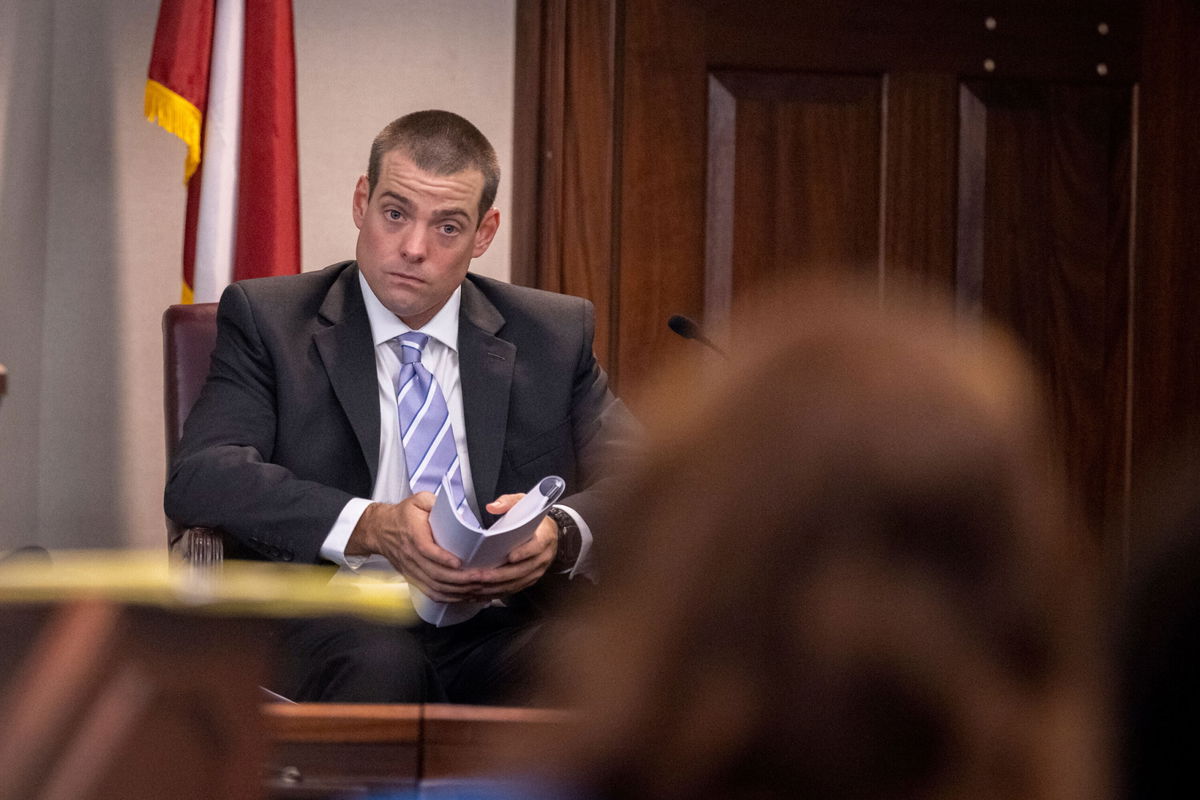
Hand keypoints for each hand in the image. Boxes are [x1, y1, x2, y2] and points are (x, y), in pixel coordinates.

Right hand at [347, 494, 486, 602]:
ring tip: (476, 589)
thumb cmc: (401, 516)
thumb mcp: (417, 500)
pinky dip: (447, 597)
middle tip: (479, 577)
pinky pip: (430, 592)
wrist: (379, 530)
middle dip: (459, 578)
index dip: (442, 558)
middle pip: (434, 573)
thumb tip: (452, 507)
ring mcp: (412, 569)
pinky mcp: (413, 578)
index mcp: (413, 535)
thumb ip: (434, 501)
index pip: (426, 550)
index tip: (458, 562)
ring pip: (434, 586)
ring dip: (457, 590)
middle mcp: (411, 555)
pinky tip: (461, 597)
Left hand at [460, 493, 558, 599]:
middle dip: (499, 575)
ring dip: (496, 587)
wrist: (552, 534)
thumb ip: (509, 502)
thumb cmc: (535, 520)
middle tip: (479, 576)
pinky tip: (482, 594)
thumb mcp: (525, 503)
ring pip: (517, 583)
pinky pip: (514, 589)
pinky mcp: (530, 580)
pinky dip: (497, 592)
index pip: (536, 546)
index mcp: (544, 537)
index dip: (524, 553)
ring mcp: (537, 571)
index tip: (509, 557)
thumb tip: (492, 507)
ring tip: (476, 587)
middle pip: (522, 570)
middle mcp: (542, 557)